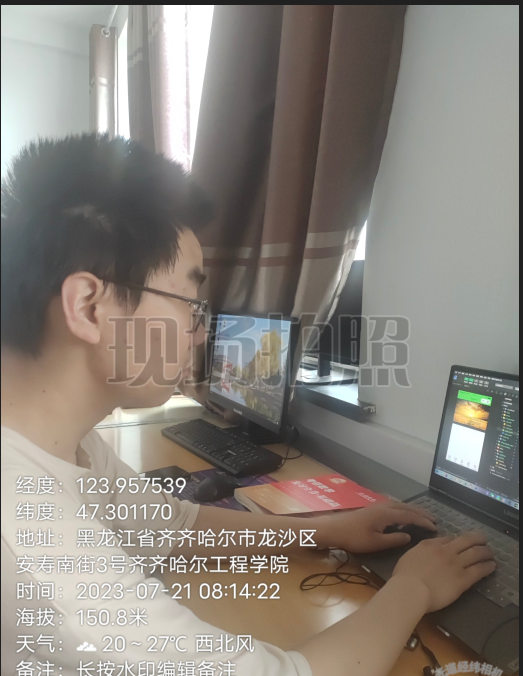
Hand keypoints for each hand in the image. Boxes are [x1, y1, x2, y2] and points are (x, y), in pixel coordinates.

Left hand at [317, 500, 437, 553]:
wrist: (334, 529)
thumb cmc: (354, 538)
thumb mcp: (376, 543)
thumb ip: (394, 539)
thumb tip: (409, 536)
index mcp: (386, 514)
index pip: (410, 516)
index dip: (423, 522)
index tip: (435, 527)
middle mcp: (384, 506)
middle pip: (407, 508)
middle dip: (421, 513)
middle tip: (434, 519)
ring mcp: (378, 506)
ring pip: (400, 505)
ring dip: (413, 510)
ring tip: (423, 516)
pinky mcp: (373, 508)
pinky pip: (394, 506)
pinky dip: (404, 509)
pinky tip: (404, 514)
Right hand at [392, 532, 495, 611]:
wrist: (411, 590)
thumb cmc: (404, 576)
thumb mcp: (408, 556)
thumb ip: (419, 552)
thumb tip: (425, 553)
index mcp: (430, 545)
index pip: (448, 538)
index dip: (457, 540)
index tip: (460, 543)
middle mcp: (445, 551)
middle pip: (466, 540)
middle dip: (477, 538)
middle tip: (483, 539)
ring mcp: (455, 564)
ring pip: (476, 553)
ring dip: (485, 551)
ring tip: (490, 553)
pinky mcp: (463, 579)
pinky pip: (479, 570)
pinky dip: (487, 566)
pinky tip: (491, 566)